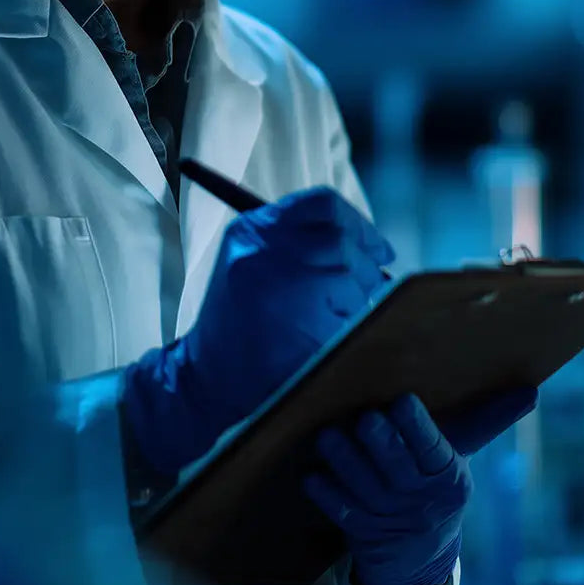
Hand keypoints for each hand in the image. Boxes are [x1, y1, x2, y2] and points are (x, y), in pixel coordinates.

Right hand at [123, 187, 394, 476]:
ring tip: (334, 319)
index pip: (322, 204)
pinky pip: (350, 318)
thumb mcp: (251, 264)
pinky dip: (349, 330)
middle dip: (364, 268)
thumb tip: (366, 243)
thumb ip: (296, 242)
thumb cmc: (237, 323)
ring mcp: (285, 286)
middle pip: (341, 241)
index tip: (378, 249)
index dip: (358, 225)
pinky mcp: (304, 325)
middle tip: (365, 291)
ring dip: (356, 302)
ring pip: (351, 279)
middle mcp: (264, 249)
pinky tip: (326, 341)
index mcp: (252, 230)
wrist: (206, 380)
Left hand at [304, 389, 535, 584]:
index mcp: (448, 476)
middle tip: (366, 419)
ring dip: (345, 463)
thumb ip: (487, 420)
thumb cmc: (438, 484)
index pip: (434, 450)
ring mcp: (388, 517)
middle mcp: (419, 499)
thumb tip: (532, 389)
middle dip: (381, 444)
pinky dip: (327, 495)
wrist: (421, 558)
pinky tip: (313, 476)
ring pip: (365, 490)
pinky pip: (342, 513)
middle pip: (397, 470)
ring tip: (328, 437)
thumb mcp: (463, 455)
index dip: (418, 428)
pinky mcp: (361, 532)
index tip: (403, 402)